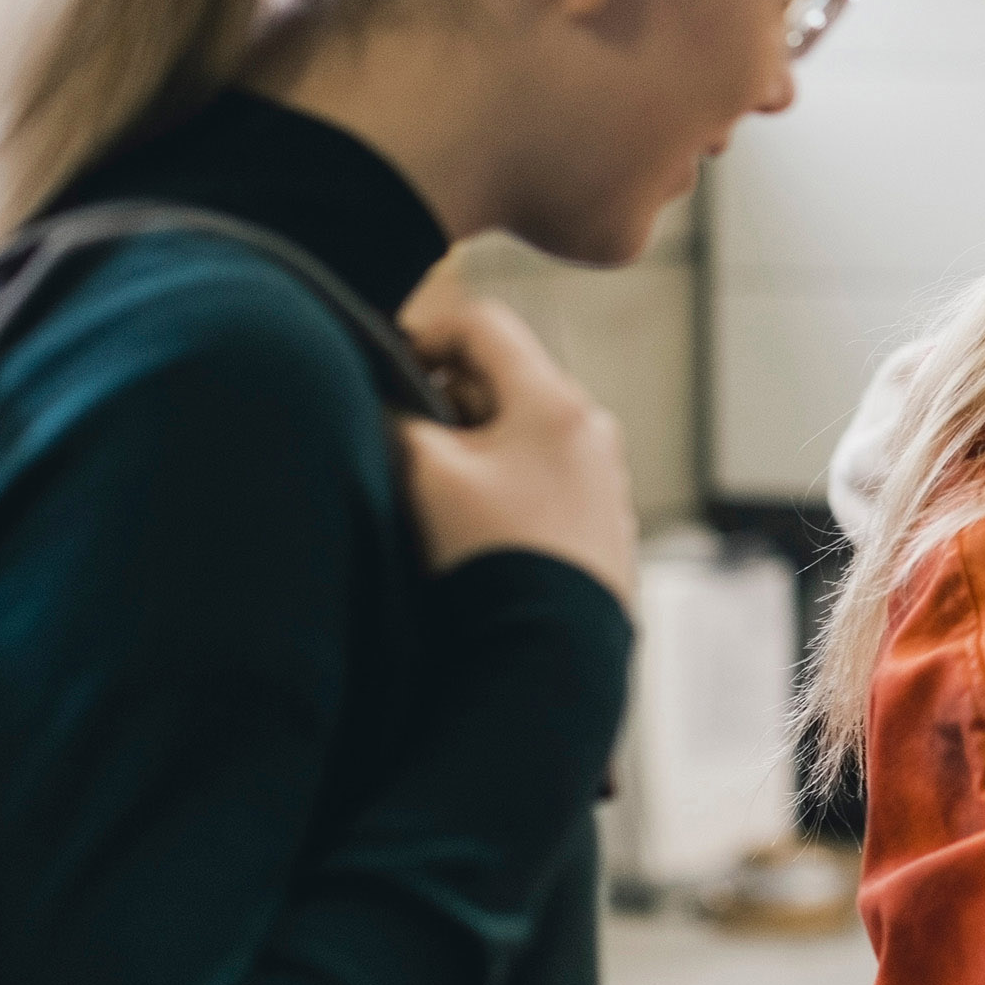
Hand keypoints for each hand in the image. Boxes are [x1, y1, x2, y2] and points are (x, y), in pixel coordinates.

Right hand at [395, 276, 635, 603]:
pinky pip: (538, 485)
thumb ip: (395, 418)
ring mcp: (603, 483)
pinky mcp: (599, 529)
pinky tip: (471, 538)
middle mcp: (592, 433)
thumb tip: (381, 399)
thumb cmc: (491, 561)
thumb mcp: (423, 474)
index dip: (424, 334)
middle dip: (444, 406)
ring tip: (433, 503)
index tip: (385, 370)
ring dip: (469, 454)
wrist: (549, 659)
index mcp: (557, 403)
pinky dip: (498, 493)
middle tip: (404, 447)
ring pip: (518, 438)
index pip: (483, 325)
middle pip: (502, 383)